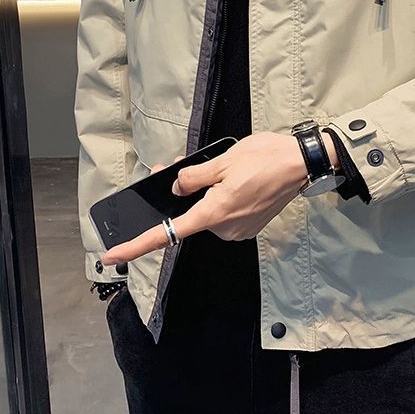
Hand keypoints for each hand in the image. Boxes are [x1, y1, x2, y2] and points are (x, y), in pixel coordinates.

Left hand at [100, 131, 336, 265]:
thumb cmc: (264, 157)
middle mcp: (225, 227)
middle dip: (185, 197)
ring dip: (208, 196)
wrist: (301, 163)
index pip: (167, 233)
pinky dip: (224, 201)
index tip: (113, 256)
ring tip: (226, 171)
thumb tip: (176, 188)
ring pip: (210, 214)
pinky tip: (238, 182)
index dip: (137, 246)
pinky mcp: (251, 226)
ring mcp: (239, 229)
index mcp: (213, 212)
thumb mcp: (222, 160)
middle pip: (192, 216)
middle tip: (183, 168)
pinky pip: (226, 215)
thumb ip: (193, 177)